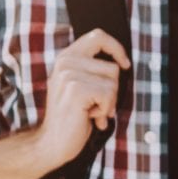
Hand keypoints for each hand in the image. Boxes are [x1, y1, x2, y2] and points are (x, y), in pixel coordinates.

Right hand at [34, 29, 128, 167]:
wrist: (53, 142)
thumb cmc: (73, 116)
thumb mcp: (80, 86)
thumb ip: (93, 70)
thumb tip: (123, 63)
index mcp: (66, 57)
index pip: (98, 36)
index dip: (117, 48)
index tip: (124, 64)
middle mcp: (65, 62)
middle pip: (113, 67)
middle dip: (112, 90)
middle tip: (96, 105)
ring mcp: (69, 75)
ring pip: (113, 82)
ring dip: (108, 103)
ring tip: (90, 111)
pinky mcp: (76, 90)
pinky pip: (109, 95)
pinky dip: (105, 111)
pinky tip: (90, 117)